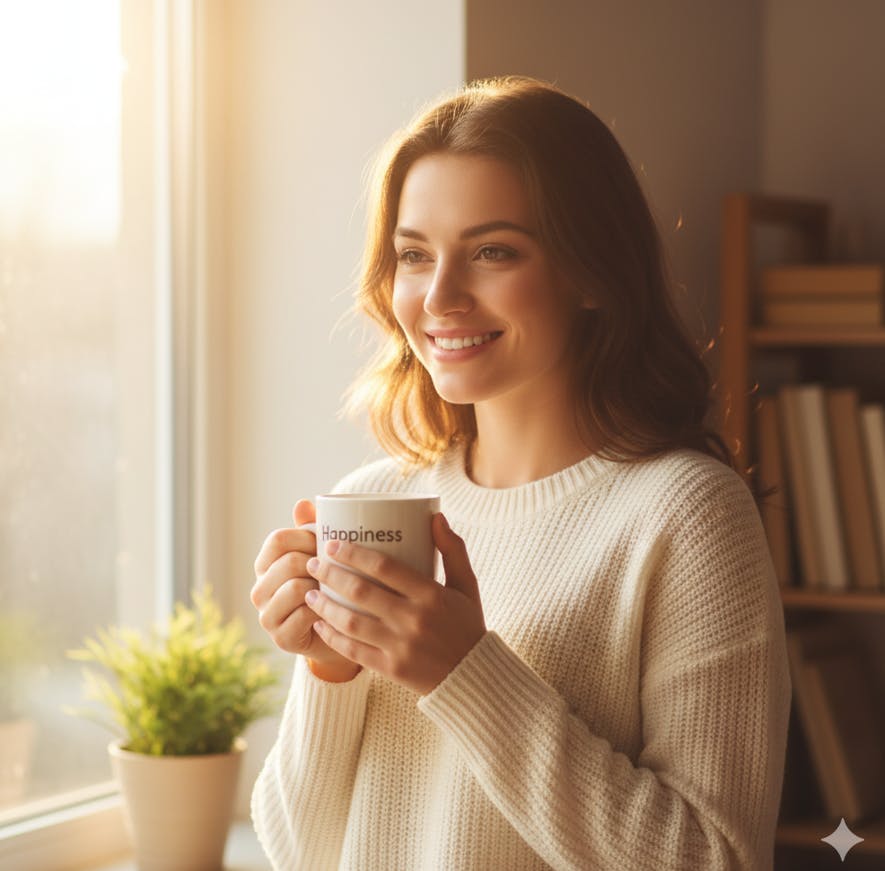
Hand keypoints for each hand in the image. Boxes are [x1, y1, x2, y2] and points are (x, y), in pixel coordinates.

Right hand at [251, 499, 360, 680]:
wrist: (338, 633)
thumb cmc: (329, 587)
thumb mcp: (321, 555)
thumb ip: (311, 529)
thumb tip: (302, 503)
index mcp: (265, 565)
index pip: (278, 539)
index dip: (307, 537)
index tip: (328, 544)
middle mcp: (259, 590)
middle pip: (289, 561)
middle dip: (319, 563)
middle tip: (338, 569)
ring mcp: (266, 616)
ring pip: (296, 587)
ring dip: (322, 587)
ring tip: (336, 590)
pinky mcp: (281, 638)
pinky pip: (305, 614)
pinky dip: (324, 610)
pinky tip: (333, 611)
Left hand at [304, 513, 485, 694]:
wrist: (473, 677)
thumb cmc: (467, 624)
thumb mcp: (467, 585)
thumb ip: (453, 549)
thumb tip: (435, 516)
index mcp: (431, 595)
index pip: (384, 567)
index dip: (354, 553)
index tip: (332, 544)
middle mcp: (415, 620)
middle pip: (361, 591)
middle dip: (331, 574)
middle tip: (313, 563)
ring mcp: (401, 646)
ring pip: (352, 622)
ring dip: (325, 606)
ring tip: (310, 593)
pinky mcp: (391, 669)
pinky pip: (354, 651)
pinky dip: (332, 637)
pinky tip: (319, 625)